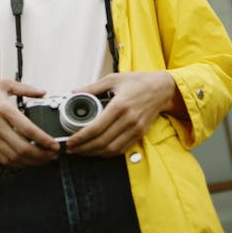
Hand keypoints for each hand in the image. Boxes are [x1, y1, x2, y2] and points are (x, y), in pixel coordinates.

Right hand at [0, 79, 59, 166]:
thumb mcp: (5, 85)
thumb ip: (26, 89)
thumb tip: (43, 92)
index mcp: (4, 109)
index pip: (28, 129)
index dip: (44, 140)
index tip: (54, 144)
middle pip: (23, 147)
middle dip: (41, 155)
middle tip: (53, 154)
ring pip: (14, 157)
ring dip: (32, 161)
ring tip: (44, 159)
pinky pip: (4, 160)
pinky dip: (18, 163)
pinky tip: (28, 161)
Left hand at [65, 71, 179, 156]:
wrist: (161, 88)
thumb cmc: (138, 82)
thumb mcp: (113, 79)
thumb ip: (92, 87)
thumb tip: (74, 92)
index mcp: (120, 105)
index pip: (96, 128)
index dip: (80, 138)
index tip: (70, 141)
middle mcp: (129, 119)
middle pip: (102, 142)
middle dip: (84, 148)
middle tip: (71, 149)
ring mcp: (135, 128)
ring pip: (111, 149)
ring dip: (94, 153)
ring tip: (82, 151)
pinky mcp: (140, 134)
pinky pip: (122, 149)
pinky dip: (108, 153)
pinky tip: (98, 151)